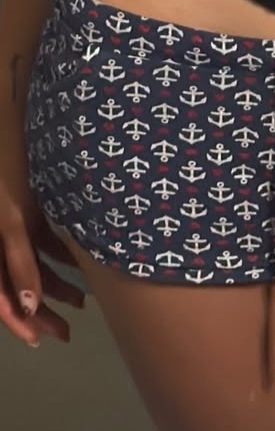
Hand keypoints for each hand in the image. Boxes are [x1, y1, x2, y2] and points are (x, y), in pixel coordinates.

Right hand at [0, 112, 84, 348]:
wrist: (10, 121)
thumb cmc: (6, 172)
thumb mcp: (12, 219)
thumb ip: (20, 261)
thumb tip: (29, 306)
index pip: (1, 296)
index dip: (18, 321)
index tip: (39, 340)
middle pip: (16, 285)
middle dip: (39, 311)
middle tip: (65, 332)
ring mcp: (12, 223)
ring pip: (31, 264)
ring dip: (53, 284)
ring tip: (80, 303)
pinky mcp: (26, 206)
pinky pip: (40, 238)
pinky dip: (58, 253)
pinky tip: (79, 261)